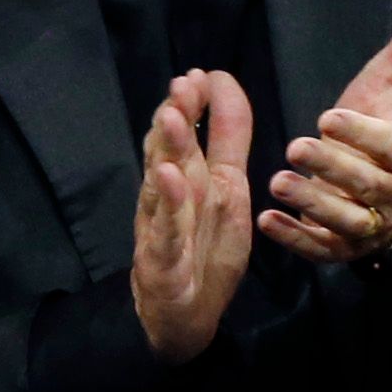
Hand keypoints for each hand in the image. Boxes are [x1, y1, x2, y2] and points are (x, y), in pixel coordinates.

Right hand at [131, 69, 256, 364]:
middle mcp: (174, 200)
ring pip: (163, 185)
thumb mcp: (228, 190)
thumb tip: (225, 93)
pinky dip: (168, 205)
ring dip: (168, 151)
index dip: (197, 106)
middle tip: (182, 83)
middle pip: (173, 153)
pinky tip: (171, 179)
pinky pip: (166, 230)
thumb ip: (227, 144)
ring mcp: (164, 229)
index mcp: (195, 181)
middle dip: (179, 116)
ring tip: (172, 115)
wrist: (186, 317)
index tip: (201, 74)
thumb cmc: (206, 249)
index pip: (192, 136)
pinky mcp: (163, 261)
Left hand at [264, 0, 391, 266]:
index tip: (328, 117)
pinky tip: (268, 220)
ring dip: (312, 203)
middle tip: (295, 147)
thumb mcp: (390, 84)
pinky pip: (321, 249)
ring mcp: (371, 226)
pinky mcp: (344, 251)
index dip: (362, 134)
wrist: (383, 192)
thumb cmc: (378, 129)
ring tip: (277, 183)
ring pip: (347, 221)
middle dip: (332, 167)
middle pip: (368, 185)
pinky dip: (295, 238)